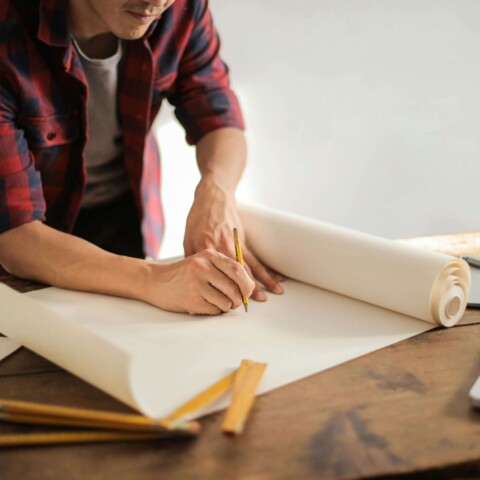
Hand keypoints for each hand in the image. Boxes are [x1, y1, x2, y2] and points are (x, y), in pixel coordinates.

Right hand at [143, 249, 254, 314]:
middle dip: (239, 299)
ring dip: (226, 306)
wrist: (156, 281)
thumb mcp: (203, 262)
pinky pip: (215, 310)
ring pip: (226, 301)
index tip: (248, 292)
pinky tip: (206, 305)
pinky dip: (215, 311)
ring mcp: (196, 284)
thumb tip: (250, 288)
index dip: (247, 284)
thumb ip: (225, 269)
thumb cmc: (185, 274)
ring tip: (217, 302)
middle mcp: (202, 267)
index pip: (238, 269)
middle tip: (235, 302)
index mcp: (209, 255)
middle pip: (235, 287)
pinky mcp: (191, 300)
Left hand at [183, 180, 283, 300]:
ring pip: (251, 266)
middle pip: (237, 272)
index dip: (225, 288)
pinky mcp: (243, 240)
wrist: (213, 196)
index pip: (217, 274)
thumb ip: (191, 259)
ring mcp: (235, 244)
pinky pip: (256, 258)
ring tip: (274, 293)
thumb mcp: (187, 238)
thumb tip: (193, 279)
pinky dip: (266, 268)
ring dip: (263, 280)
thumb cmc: (197, 218)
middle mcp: (223, 248)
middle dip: (248, 288)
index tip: (230, 302)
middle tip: (257, 302)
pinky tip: (276, 277)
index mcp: (207, 249)